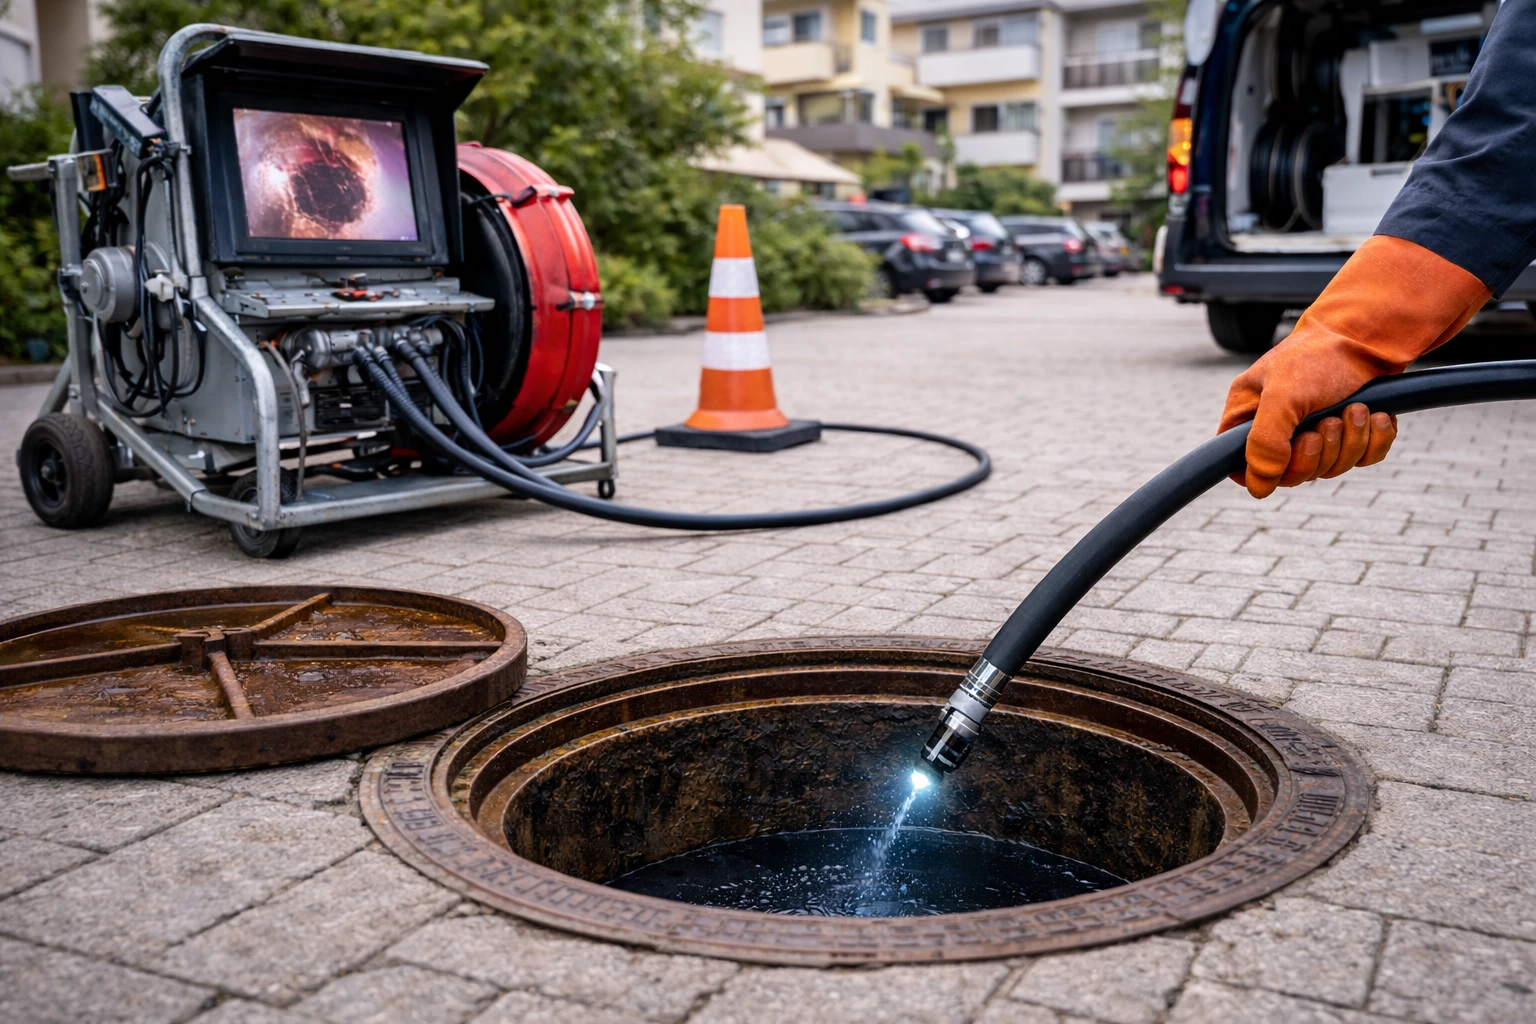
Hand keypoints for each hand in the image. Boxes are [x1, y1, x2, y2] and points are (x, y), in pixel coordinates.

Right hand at [1218, 235, 1489, 497]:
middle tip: (1327, 422)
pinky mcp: (1350, 433)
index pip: (1242, 468)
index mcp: (1248, 418)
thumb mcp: (1283, 396)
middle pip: (1293, 476)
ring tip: (1355, 408)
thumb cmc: (1317, 357)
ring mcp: (1316, 433)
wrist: (1369, 333)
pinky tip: (1376, 415)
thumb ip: (1264, 442)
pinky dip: (1374, 439)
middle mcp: (1278, 429)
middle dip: (1319, 452)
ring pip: (1332, 469)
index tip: (1292, 450)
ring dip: (1350, 441)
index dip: (1266, 472)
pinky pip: (1363, 458)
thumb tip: (1260, 486)